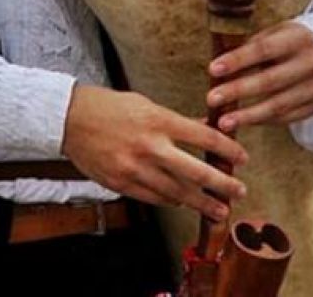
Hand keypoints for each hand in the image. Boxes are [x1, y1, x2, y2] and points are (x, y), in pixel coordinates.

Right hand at [62, 84, 247, 220]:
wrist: (69, 119)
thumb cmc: (108, 106)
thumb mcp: (144, 104)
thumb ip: (173, 120)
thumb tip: (202, 127)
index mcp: (157, 119)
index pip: (202, 135)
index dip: (226, 149)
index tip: (242, 158)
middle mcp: (149, 145)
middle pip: (196, 171)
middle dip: (222, 184)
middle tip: (239, 191)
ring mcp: (135, 168)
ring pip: (178, 192)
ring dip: (201, 202)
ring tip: (218, 209)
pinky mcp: (121, 183)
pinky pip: (155, 198)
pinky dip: (172, 201)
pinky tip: (183, 202)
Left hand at [207, 21, 312, 130]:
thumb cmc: (288, 40)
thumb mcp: (273, 33)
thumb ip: (250, 47)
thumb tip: (219, 67)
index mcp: (297, 38)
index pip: (263, 49)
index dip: (237, 60)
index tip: (213, 69)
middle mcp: (311, 63)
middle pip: (270, 81)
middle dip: (238, 91)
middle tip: (211, 99)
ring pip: (278, 105)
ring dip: (248, 116)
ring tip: (223, 122)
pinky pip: (286, 118)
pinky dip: (263, 121)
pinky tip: (244, 122)